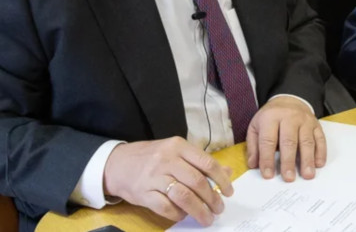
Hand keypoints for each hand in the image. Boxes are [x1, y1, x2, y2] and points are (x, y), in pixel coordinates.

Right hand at [103, 137, 233, 225]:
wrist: (117, 163)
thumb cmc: (152, 157)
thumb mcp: (177, 152)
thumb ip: (201, 161)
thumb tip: (227, 172)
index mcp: (179, 146)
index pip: (207, 163)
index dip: (222, 180)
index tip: (229, 192)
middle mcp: (167, 160)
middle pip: (197, 182)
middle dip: (212, 199)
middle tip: (219, 209)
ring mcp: (154, 177)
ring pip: (183, 196)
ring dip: (199, 210)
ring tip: (207, 218)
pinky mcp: (143, 193)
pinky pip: (166, 207)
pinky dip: (178, 214)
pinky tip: (184, 215)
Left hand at [246, 96, 325, 181]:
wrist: (290, 99)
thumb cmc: (271, 117)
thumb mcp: (256, 126)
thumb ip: (254, 146)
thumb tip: (254, 165)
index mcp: (271, 117)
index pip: (268, 140)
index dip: (267, 159)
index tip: (268, 175)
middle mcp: (289, 117)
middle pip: (289, 141)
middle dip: (289, 161)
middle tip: (288, 178)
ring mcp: (305, 121)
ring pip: (307, 141)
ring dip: (307, 159)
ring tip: (307, 175)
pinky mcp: (316, 125)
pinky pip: (320, 139)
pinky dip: (320, 152)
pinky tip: (318, 164)